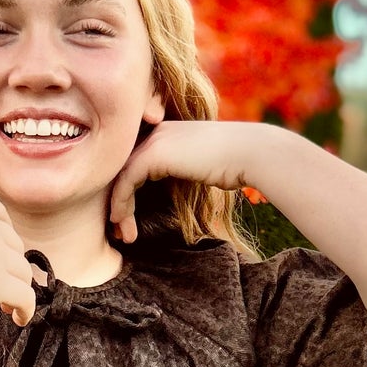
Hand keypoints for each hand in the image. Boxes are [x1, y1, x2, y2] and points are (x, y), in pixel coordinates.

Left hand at [106, 120, 283, 243]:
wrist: (249, 154)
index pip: (133, 161)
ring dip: (118, 207)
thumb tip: (175, 187)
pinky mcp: (154, 153)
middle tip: (116, 229)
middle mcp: (156, 132)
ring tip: (120, 234)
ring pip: (120, 175)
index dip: (126, 190)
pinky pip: (126, 180)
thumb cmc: (234, 165)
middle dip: (118, 200)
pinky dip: (121, 202)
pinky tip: (122, 221)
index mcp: (165, 132)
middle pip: (122, 168)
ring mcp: (154, 140)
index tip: (126, 218)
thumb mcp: (201, 165)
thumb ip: (182, 169)